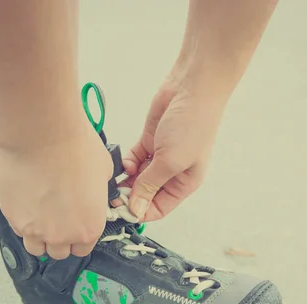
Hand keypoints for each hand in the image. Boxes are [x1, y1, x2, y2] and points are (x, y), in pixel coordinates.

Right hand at [0, 124, 112, 259]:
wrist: (41, 135)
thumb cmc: (75, 148)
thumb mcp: (103, 172)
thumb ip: (98, 192)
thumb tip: (93, 191)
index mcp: (89, 228)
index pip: (83, 249)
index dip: (79, 237)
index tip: (75, 226)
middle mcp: (62, 236)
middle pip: (59, 252)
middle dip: (59, 239)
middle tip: (57, 218)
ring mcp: (35, 229)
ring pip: (36, 247)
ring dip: (39, 236)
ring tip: (39, 216)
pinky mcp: (13, 217)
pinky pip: (18, 230)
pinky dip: (22, 222)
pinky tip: (27, 204)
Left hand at [122, 74, 224, 221]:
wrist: (193, 87)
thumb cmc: (192, 125)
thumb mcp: (170, 162)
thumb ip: (150, 186)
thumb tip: (136, 210)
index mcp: (184, 184)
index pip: (159, 208)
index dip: (140, 212)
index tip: (122, 212)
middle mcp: (173, 173)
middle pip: (146, 194)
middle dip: (130, 196)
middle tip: (113, 196)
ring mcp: (160, 157)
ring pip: (137, 178)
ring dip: (126, 180)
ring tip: (116, 179)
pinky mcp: (150, 141)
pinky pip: (134, 159)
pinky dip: (127, 163)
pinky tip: (124, 163)